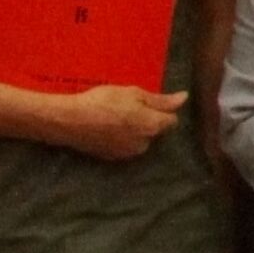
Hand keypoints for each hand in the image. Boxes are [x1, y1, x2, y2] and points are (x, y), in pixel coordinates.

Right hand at [38, 82, 181, 162]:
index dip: (163, 110)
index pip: (171, 121)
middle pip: (155, 131)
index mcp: (152, 127)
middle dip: (147, 120)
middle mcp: (144, 144)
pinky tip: (106, 127)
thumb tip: (184, 98)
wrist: (69, 120)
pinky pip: (124, 146)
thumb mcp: (133, 94)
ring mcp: (128, 154)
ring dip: (134, 130)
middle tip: (128, 107)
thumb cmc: (103, 102)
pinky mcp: (112, 158)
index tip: (148, 102)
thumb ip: (160, 100)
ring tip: (115, 116)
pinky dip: (120, 138)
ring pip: (140, 139)